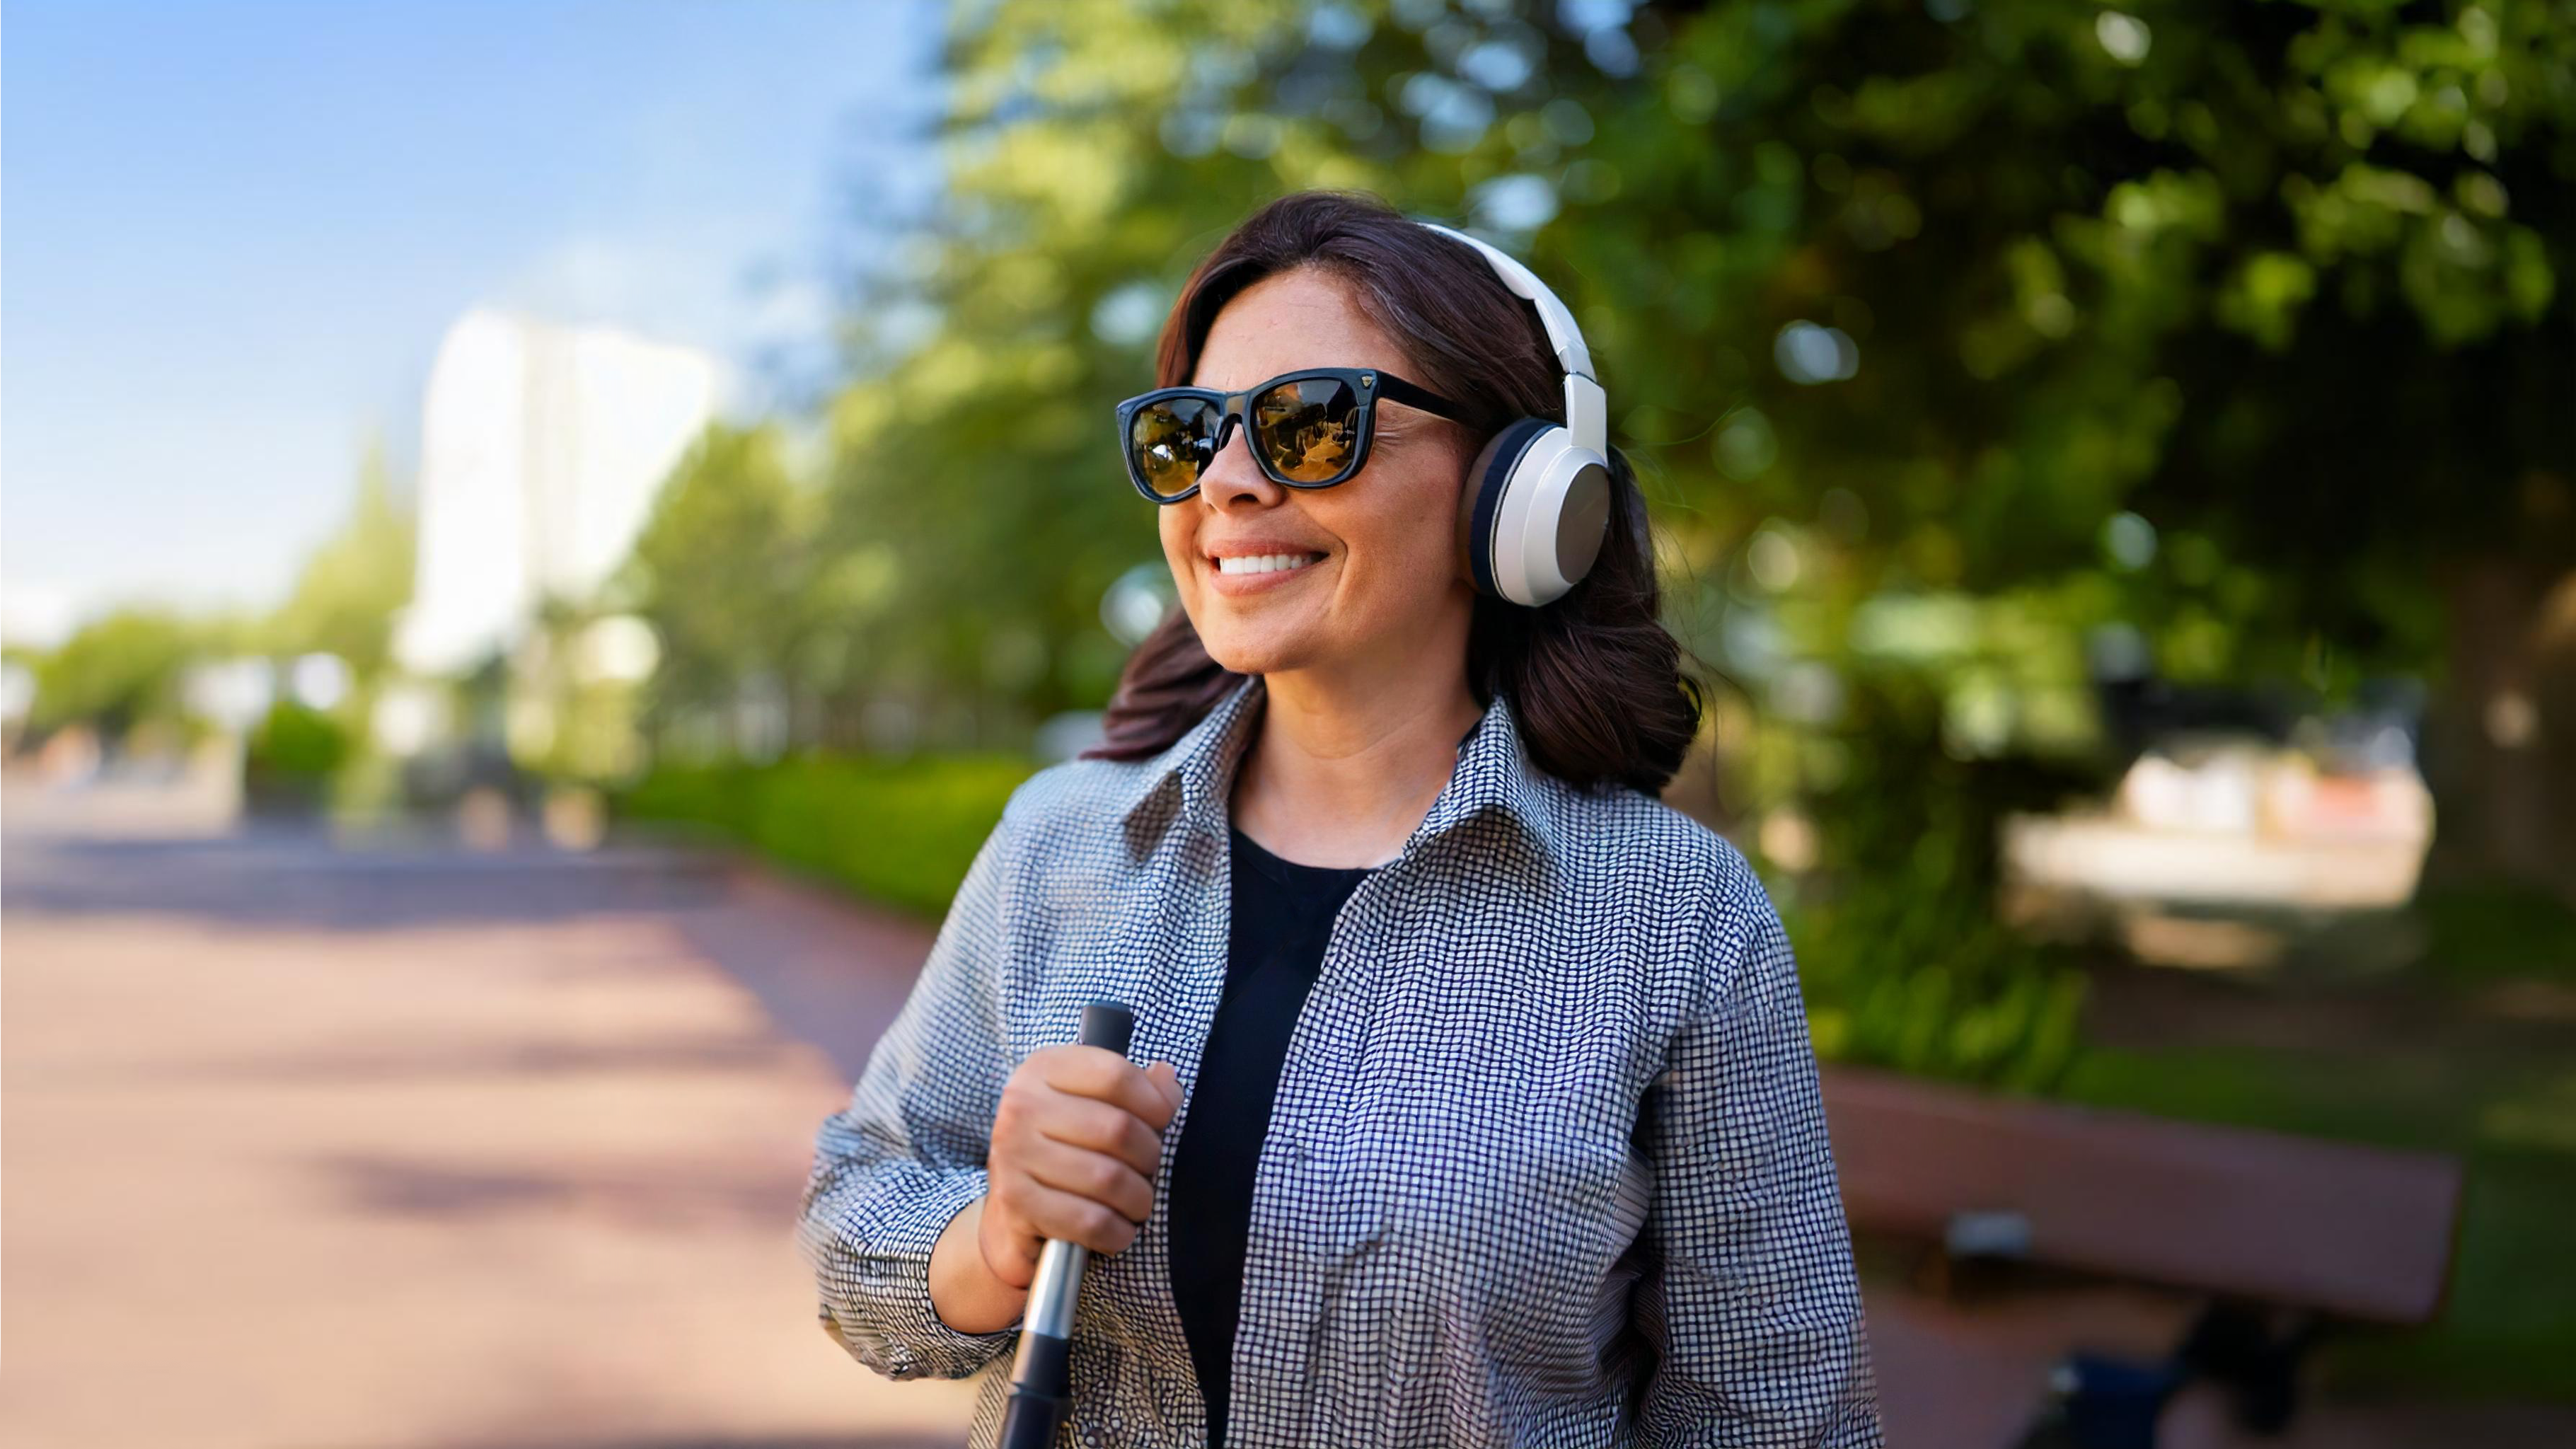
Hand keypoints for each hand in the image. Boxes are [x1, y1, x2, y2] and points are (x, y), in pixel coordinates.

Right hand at [979, 1045, 1183, 1289]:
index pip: (1117, 1076)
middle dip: (1149, 1157)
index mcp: (1044, 1069)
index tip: (1162, 1121)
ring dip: (1138, 1199)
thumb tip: (1166, 1079)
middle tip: (1149, 1171)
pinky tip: (1119, 1230)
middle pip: (1118, 1129)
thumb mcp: (1093, 1103)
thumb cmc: (1062, 1146)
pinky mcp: (1016, 1202)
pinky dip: (1117, 1232)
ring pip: (1109, 1178)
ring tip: (1138, 1203)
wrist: (1009, 1209)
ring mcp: (1013, 1153)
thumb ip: (1137, 1088)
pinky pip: (1090, 1220)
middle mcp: (1022, 1106)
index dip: (1154, 1102)